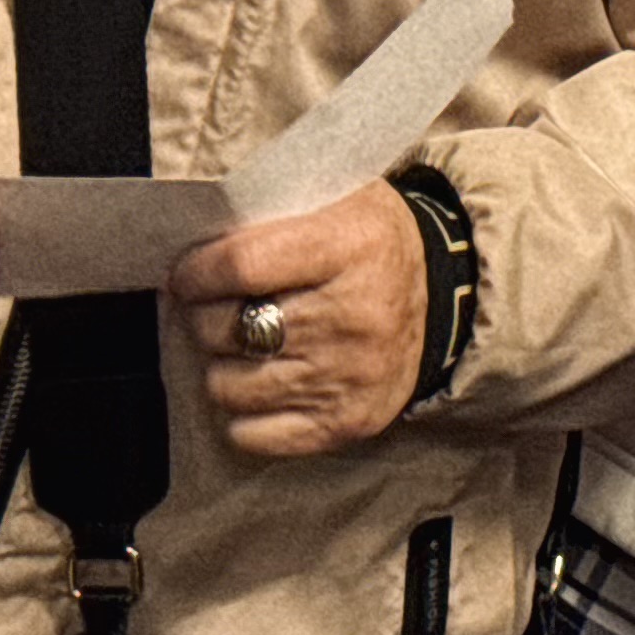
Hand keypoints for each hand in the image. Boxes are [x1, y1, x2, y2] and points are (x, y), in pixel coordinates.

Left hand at [170, 182, 423, 456]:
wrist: (446, 295)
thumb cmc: (370, 243)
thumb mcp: (339, 200)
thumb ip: (273, 213)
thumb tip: (193, 246)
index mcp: (351, 246)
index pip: (242, 266)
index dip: (198, 273)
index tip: (189, 275)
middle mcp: (352, 315)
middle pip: (227, 329)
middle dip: (204, 318)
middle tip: (216, 307)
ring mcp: (348, 376)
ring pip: (228, 386)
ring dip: (223, 364)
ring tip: (243, 344)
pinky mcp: (344, 423)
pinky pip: (250, 434)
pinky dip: (244, 411)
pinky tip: (264, 381)